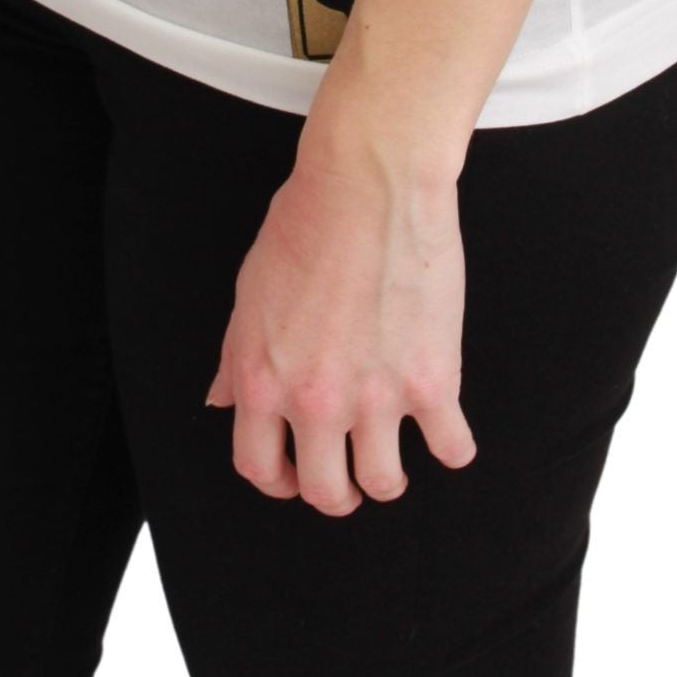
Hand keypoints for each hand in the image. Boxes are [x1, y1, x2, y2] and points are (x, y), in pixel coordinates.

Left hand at [204, 120, 476, 514]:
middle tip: (349, 477)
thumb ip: (238, 356)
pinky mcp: (434, 381)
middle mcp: (317, 400)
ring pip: (385, 484)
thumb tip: (223, 402)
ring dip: (389, 477)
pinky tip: (446, 429)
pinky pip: (452, 449)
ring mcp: (377, 396)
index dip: (277, 481)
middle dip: (336, 493)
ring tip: (394, 454)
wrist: (370, 183)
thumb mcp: (250, 291)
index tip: (295, 475)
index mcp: (264, 379)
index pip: (259, 468)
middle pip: (325, 492)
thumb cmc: (306, 222)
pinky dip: (452, 447)